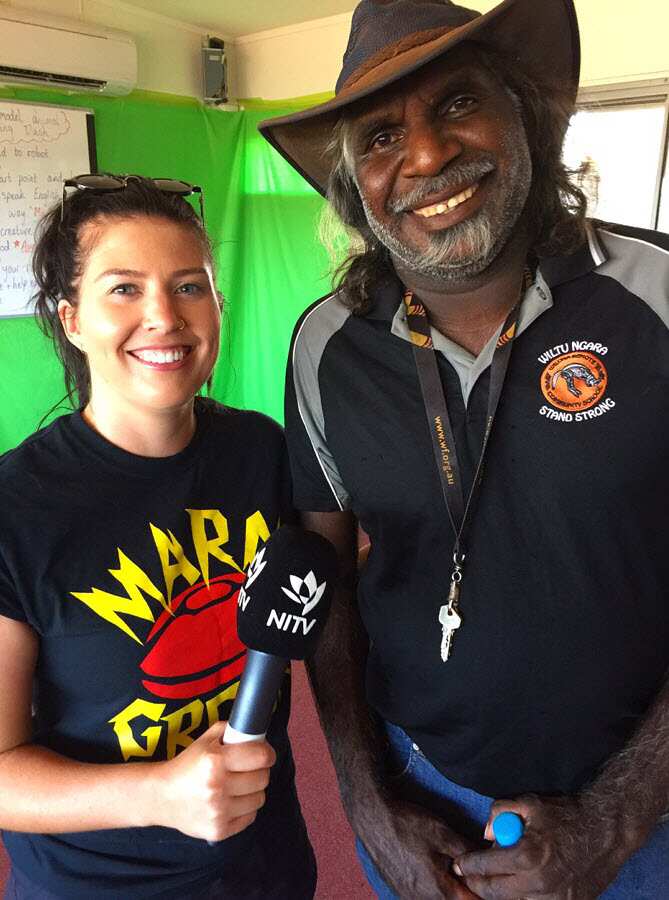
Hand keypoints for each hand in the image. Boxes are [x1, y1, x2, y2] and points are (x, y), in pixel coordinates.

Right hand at [152, 721, 275, 841]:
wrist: (161, 796)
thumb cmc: (186, 765)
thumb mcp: (205, 740)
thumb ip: (230, 731)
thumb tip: (255, 731)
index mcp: (215, 761)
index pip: (261, 756)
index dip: (266, 753)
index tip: (264, 754)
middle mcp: (217, 787)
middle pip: (262, 778)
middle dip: (259, 771)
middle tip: (248, 769)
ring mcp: (218, 812)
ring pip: (259, 799)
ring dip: (252, 791)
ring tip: (238, 786)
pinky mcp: (218, 831)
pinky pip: (250, 817)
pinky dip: (245, 809)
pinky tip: (232, 801)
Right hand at [354, 795, 481, 898]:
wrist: (373, 818)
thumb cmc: (407, 825)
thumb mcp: (444, 834)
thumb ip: (468, 852)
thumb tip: (488, 859)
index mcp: (438, 892)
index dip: (483, 891)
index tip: (489, 878)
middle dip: (466, 889)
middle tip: (469, 868)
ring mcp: (409, 897)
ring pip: (439, 899)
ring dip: (450, 887)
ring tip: (451, 865)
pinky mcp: (400, 890)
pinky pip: (424, 895)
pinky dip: (434, 885)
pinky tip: (433, 865)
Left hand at [454, 794, 635, 898]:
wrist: (605, 831)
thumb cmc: (565, 814)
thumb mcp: (529, 802)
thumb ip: (500, 812)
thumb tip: (486, 833)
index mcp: (527, 855)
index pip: (485, 867)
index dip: (468, 866)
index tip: (458, 864)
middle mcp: (539, 883)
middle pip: (495, 893)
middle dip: (477, 885)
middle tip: (469, 878)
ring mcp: (554, 899)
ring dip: (501, 893)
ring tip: (496, 879)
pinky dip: (524, 897)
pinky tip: (521, 884)